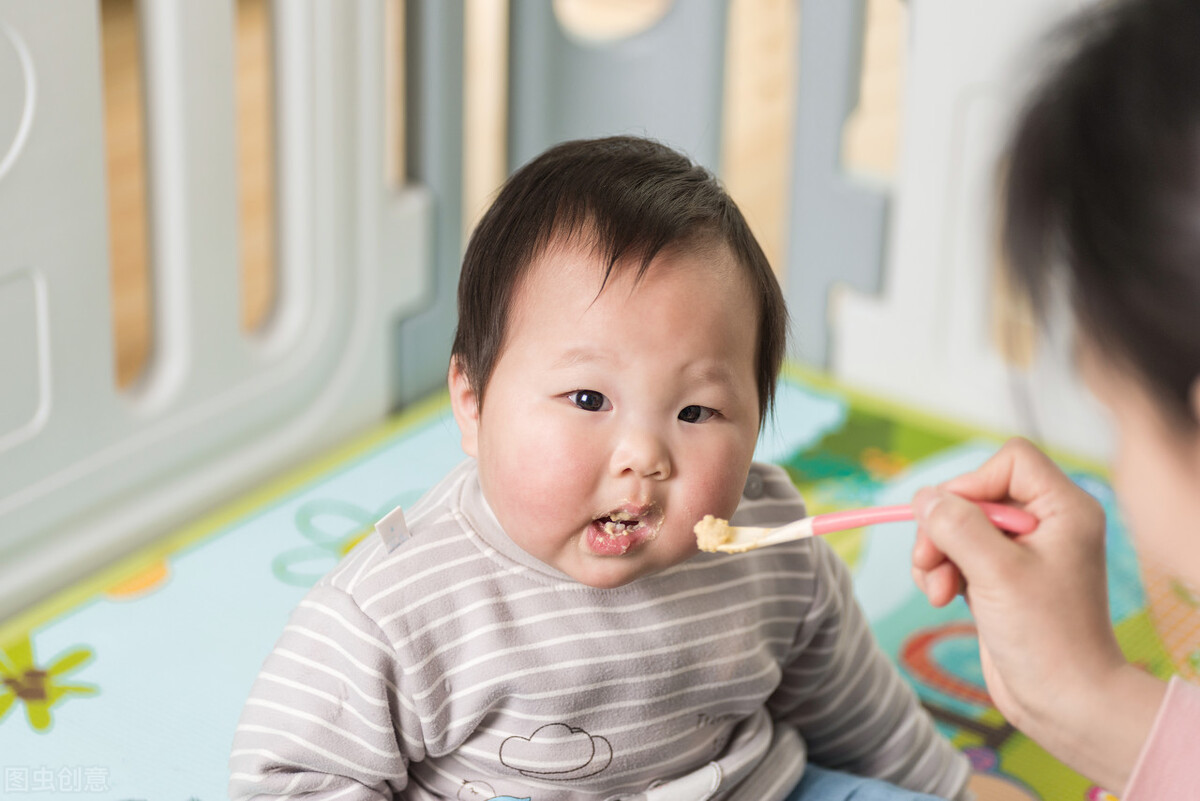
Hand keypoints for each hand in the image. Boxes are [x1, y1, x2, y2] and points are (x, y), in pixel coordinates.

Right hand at [910, 438, 1164, 792]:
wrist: (1064, 702)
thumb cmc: (1046, 637)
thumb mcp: (996, 572)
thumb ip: (956, 526)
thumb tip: (923, 497)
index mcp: (1064, 509)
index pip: (1011, 461)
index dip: (972, 482)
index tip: (949, 520)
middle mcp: (1047, 524)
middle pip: (975, 495)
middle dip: (944, 529)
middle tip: (928, 564)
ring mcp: (1024, 552)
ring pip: (959, 525)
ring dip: (937, 555)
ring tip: (937, 592)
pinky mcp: (1002, 578)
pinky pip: (958, 554)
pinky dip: (942, 572)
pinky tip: (942, 599)